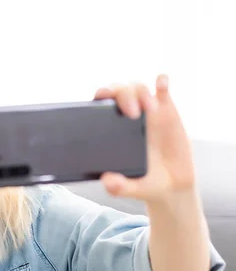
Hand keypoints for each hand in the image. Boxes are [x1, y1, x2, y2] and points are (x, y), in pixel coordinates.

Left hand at [93, 74, 196, 202]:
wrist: (172, 185)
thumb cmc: (145, 182)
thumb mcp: (131, 188)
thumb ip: (118, 187)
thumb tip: (107, 181)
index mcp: (111, 130)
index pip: (99, 105)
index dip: (99, 96)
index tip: (102, 100)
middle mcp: (126, 116)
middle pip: (118, 91)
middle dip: (122, 94)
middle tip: (132, 113)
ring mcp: (146, 112)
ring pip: (138, 88)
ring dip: (141, 92)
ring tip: (150, 110)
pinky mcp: (166, 111)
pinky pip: (162, 90)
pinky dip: (162, 82)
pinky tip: (161, 83)